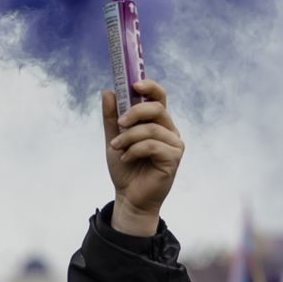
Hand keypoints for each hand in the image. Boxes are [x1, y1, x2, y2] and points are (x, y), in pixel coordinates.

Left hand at [102, 80, 182, 235]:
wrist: (129, 197)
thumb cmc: (125, 168)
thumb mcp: (113, 138)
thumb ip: (111, 118)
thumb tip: (108, 92)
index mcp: (157, 122)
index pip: (159, 97)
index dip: (150, 87)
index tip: (134, 84)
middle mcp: (169, 130)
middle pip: (157, 108)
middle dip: (135, 112)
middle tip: (119, 123)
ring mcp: (174, 144)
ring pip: (151, 129)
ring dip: (129, 137)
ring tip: (117, 147)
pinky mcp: (174, 158)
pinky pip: (153, 145)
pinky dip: (135, 150)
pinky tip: (126, 158)